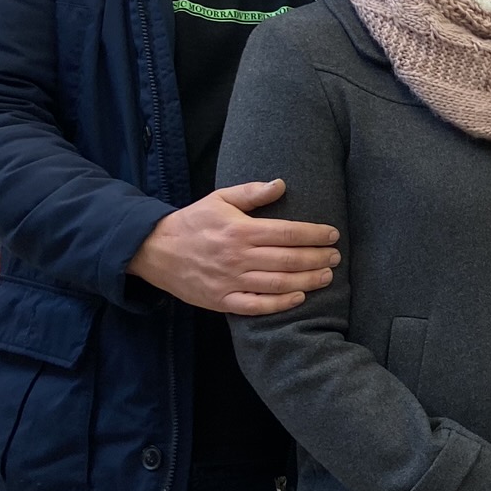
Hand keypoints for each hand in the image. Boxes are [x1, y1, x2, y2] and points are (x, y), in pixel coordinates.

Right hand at [126, 179, 340, 314]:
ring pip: (278, 284)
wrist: (154, 250)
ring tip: (326, 276)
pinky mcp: (222, 300)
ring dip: (307, 281)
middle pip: (288, 259)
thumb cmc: (192, 222)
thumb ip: (251, 193)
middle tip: (336, 257)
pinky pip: (256, 306)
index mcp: (240, 230)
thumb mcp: (219, 199)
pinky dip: (279, 304)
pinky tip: (299, 298)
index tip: (332, 234)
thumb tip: (281, 184)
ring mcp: (230, 281)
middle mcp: (238, 257)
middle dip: (317, 258)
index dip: (314, 234)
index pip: (288, 233)